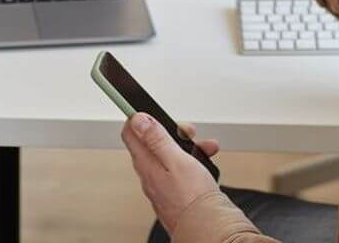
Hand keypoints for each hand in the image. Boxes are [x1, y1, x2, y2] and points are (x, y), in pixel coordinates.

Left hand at [122, 113, 219, 234]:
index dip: (139, 117)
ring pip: (169, 155)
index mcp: (146, 163)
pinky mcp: (174, 193)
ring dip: (185, 146)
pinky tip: (204, 164)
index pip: (130, 132)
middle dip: (170, 131)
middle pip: (152, 141)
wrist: (208, 230)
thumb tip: (137, 119)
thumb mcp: (176, 160)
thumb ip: (156, 138)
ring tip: (204, 147)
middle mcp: (150, 175)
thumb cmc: (193, 200)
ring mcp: (161, 184)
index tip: (150, 108)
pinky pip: (178, 170)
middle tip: (187, 131)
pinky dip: (191, 162)